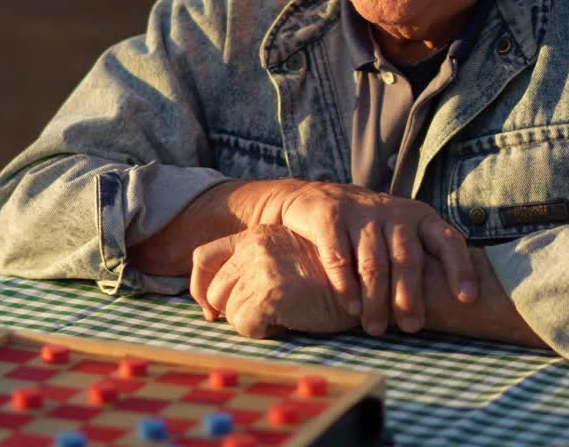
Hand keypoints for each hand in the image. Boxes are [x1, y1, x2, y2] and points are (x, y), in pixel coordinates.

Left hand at [189, 225, 357, 337]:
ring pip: (229, 310)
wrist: (368, 281)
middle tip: (267, 317)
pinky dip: (263, 333)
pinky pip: (245, 325)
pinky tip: (291, 323)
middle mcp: (254, 244)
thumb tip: (220, 304)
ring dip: (254, 322)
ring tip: (285, 316)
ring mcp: (260, 265)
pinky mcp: (269, 290)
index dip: (201, 287)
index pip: (203, 257)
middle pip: (214, 290)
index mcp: (257, 235)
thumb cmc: (333, 279)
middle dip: (234, 311)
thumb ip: (260, 267)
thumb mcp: (290, 260)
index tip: (211, 311)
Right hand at [259, 179, 476, 335]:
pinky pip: (339, 256)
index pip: (447, 240)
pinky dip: (346, 285)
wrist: (314, 199)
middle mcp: (394, 213)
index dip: (459, 268)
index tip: (467, 299)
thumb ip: (422, 260)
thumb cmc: (369, 230)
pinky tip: (351, 308)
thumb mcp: (401, 234)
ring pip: (374, 262)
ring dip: (376, 299)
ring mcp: (361, 213)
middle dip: (410, 296)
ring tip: (376, 328)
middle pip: (407, 258)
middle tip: (412, 327)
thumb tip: (459, 310)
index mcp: (420, 218)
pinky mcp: (329, 216)